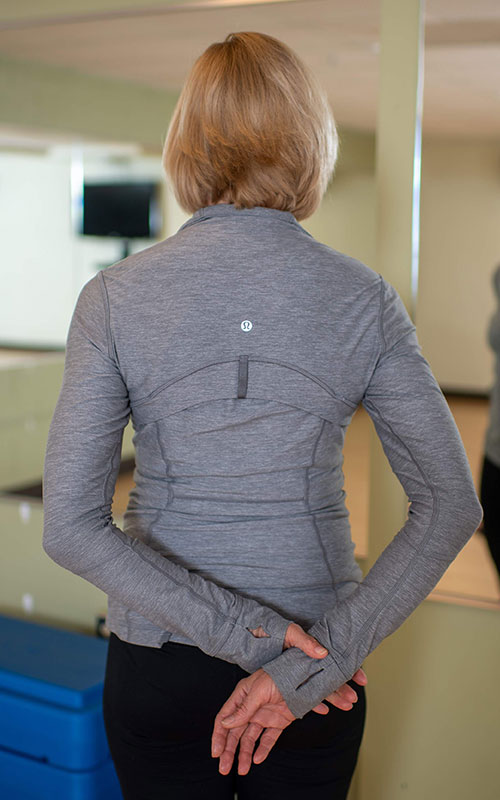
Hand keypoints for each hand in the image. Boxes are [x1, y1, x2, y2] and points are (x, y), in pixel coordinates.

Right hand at [211, 662, 366, 775]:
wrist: (304, 674)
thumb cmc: (278, 674)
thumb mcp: (258, 690)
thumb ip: (243, 709)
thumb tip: (225, 724)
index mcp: (242, 696)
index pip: (224, 718)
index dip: (219, 736)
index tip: (216, 753)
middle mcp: (250, 708)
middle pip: (235, 733)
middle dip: (229, 751)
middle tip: (224, 768)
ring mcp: (264, 715)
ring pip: (250, 738)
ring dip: (244, 754)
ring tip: (242, 769)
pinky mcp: (278, 721)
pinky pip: (268, 738)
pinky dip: (263, 749)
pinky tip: (257, 759)